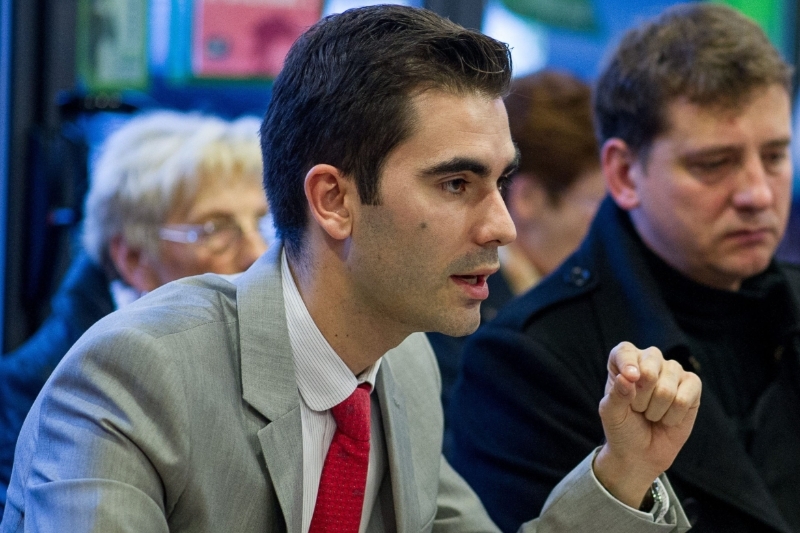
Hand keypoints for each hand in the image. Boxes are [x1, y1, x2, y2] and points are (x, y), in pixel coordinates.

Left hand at [592, 342, 700, 507]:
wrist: (640, 451)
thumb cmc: (622, 427)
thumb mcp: (611, 414)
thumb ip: (616, 395)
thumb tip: (628, 377)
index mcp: (624, 360)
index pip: (625, 352)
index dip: (627, 364)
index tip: (629, 378)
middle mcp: (649, 360)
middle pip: (650, 368)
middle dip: (641, 397)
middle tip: (637, 408)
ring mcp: (672, 371)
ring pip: (667, 388)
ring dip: (656, 410)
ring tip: (651, 414)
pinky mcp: (692, 385)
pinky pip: (685, 398)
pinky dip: (673, 415)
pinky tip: (667, 418)